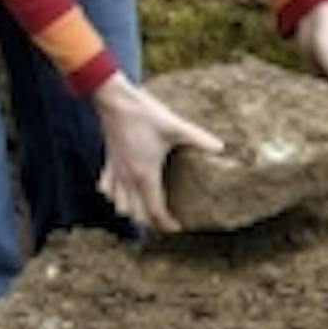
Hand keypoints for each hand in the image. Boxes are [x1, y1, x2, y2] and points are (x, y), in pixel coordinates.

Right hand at [92, 73, 224, 232]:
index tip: (177, 228)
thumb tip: (221, 148)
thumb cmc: (145, 115)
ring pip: (119, 204)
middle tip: (165, 221)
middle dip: (150, 221)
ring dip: (132, 211)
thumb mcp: (175, 127)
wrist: (115, 100)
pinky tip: (124, 192)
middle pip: (136, 213)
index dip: (165, 224)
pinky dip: (114, 196)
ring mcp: (116, 171)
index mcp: (146, 174)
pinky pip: (106, 188)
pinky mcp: (108, 161)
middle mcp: (128, 178)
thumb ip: (199, 139)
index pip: (154, 210)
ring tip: (146, 210)